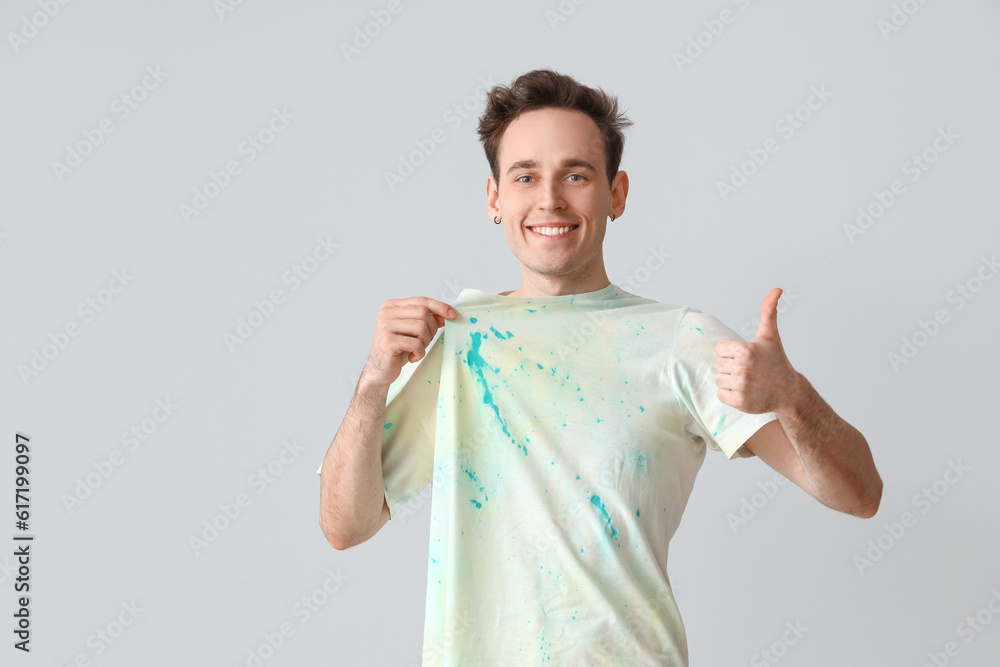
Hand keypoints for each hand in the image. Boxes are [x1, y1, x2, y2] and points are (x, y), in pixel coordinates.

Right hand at [362, 297, 457, 388]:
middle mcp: (386, 313)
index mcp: (392, 306)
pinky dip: (420, 353)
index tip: (453, 315)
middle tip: (426, 341)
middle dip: (432, 329)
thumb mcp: (413, 331)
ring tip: (417, 349)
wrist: (380, 369)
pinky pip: (416, 344)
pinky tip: (412, 357)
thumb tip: (447, 314)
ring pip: (421, 327)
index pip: (421, 300)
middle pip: (423, 313)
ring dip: (425, 342)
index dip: (440, 307)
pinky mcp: (388, 341)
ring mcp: (385, 326)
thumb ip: (426, 319)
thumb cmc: (398, 348)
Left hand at [713, 288, 797, 413]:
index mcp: (745, 350)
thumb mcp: (770, 336)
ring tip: (747, 380)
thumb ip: (768, 312)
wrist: (788, 391)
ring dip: (729, 380)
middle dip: (730, 366)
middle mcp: (742, 368)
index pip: (719, 349)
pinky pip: (720, 395)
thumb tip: (776, 289)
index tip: (745, 356)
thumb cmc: (776, 362)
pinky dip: (729, 394)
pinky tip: (745, 391)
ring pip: (718, 379)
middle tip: (748, 369)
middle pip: (718, 364)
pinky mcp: (739, 401)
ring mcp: (741, 386)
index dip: (731, 352)